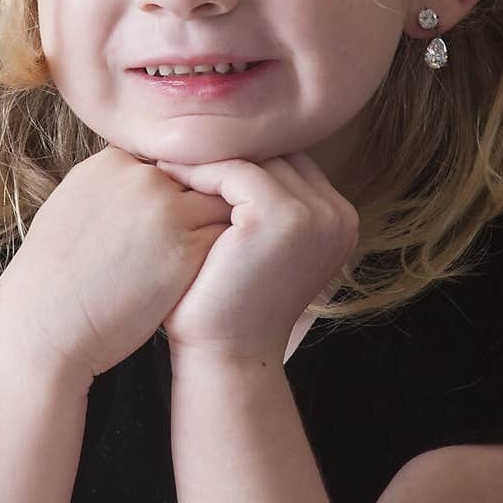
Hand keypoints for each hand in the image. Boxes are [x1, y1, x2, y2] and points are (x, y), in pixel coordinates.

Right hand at [0, 145, 231, 378]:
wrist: (46, 321)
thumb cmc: (51, 276)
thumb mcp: (69, 208)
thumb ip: (107, 189)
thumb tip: (131, 189)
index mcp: (112, 163)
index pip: (164, 160)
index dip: (172, 186)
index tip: (168, 214)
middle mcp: (142, 178)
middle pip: (195, 175)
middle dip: (200, 200)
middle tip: (204, 229)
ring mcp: (168, 212)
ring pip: (219, 202)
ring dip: (217, 224)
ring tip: (217, 250)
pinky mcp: (187, 250)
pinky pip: (225, 236)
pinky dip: (226, 250)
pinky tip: (217, 268)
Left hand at [155, 151, 358, 366]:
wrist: (224, 356)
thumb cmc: (227, 303)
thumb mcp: (256, 247)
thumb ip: (260, 202)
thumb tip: (227, 148)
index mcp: (339, 220)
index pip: (288, 162)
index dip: (241, 157)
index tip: (194, 154)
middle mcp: (338, 215)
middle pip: (275, 155)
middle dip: (225, 152)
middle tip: (173, 145)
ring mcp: (315, 216)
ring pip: (254, 158)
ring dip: (207, 158)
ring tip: (163, 159)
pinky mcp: (282, 217)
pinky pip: (235, 171)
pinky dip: (198, 171)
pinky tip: (166, 175)